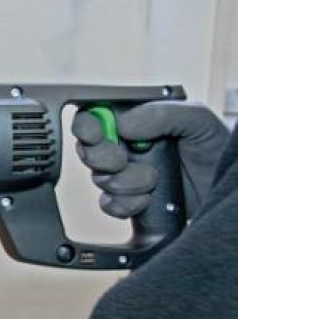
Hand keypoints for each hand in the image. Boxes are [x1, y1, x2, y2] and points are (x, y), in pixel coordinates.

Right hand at [72, 101, 228, 218]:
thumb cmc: (219, 150)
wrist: (230, 193)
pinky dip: (125, 204)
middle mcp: (128, 147)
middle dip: (102, 156)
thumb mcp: (198, 120)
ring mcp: (128, 176)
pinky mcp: (132, 202)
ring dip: (125, 182)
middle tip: (121, 159)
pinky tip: (147, 199)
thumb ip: (161, 114)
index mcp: (139, 121)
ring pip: (100, 179)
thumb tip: (122, 123)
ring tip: (153, 180)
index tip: (95, 132)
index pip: (97, 116)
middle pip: (89, 149)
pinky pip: (110, 204)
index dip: (88, 124)